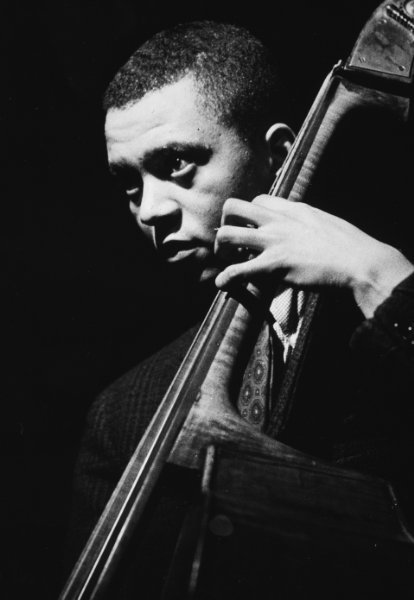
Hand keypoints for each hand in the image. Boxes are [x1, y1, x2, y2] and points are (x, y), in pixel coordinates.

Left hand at [214, 195, 413, 316]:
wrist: (360, 262)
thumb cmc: (348, 246)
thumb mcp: (323, 222)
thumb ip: (304, 222)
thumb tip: (298, 230)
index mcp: (291, 208)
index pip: (257, 200)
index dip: (248, 216)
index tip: (252, 231)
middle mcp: (277, 221)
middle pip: (233, 207)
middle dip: (224, 223)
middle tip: (229, 243)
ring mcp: (273, 242)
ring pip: (227, 236)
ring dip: (220, 250)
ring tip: (225, 262)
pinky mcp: (273, 266)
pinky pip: (237, 271)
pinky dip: (225, 279)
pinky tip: (223, 285)